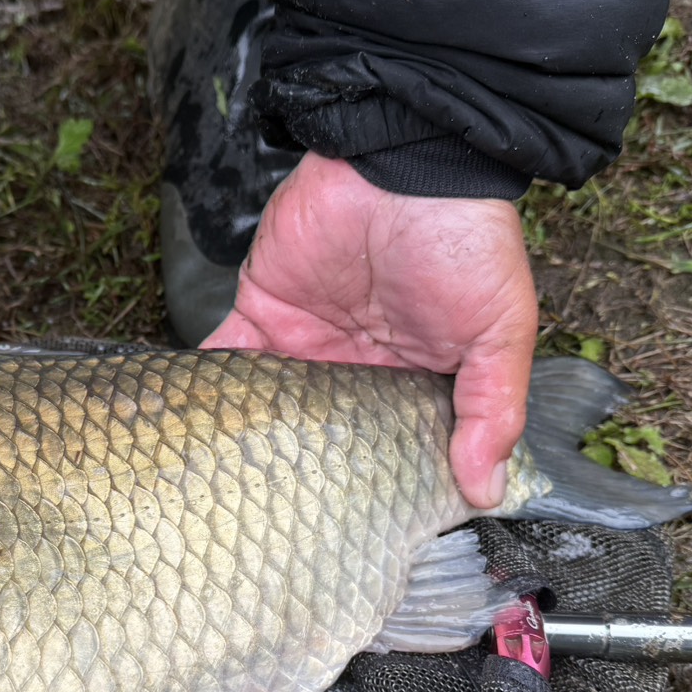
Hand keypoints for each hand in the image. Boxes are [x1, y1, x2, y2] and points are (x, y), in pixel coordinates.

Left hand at [201, 151, 538, 509]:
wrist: (405, 157)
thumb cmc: (466, 241)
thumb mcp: (500, 331)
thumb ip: (491, 410)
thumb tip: (487, 489)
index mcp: (413, 382)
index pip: (390, 449)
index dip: (378, 489)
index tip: (362, 533)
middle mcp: (354, 370)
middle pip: (322, 439)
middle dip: (304, 477)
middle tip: (286, 530)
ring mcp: (304, 343)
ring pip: (269, 410)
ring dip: (249, 444)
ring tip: (230, 497)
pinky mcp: (260, 312)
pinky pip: (225, 360)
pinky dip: (206, 392)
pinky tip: (192, 436)